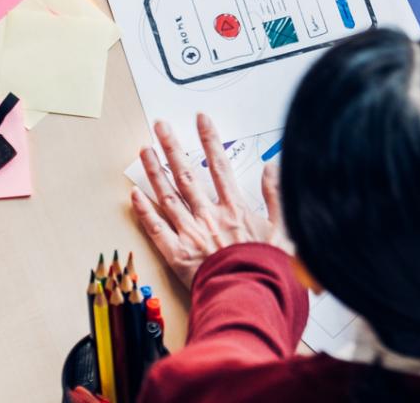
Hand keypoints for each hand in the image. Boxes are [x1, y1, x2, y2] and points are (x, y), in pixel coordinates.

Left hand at [131, 114, 288, 288]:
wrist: (253, 299)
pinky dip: (144, 211)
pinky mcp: (177, 255)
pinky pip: (156, 229)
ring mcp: (191, 234)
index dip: (209, 139)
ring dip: (154, 171)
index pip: (219, 165)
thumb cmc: (271, 270)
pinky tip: (134, 194)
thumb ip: (277, 197)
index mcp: (235, 209)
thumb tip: (272, 168)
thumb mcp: (286, 230)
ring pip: (167, 196)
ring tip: (143, 149)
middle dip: (173, 146)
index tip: (200, 119)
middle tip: (160, 126)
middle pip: (187, 174)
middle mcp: (210, 216)